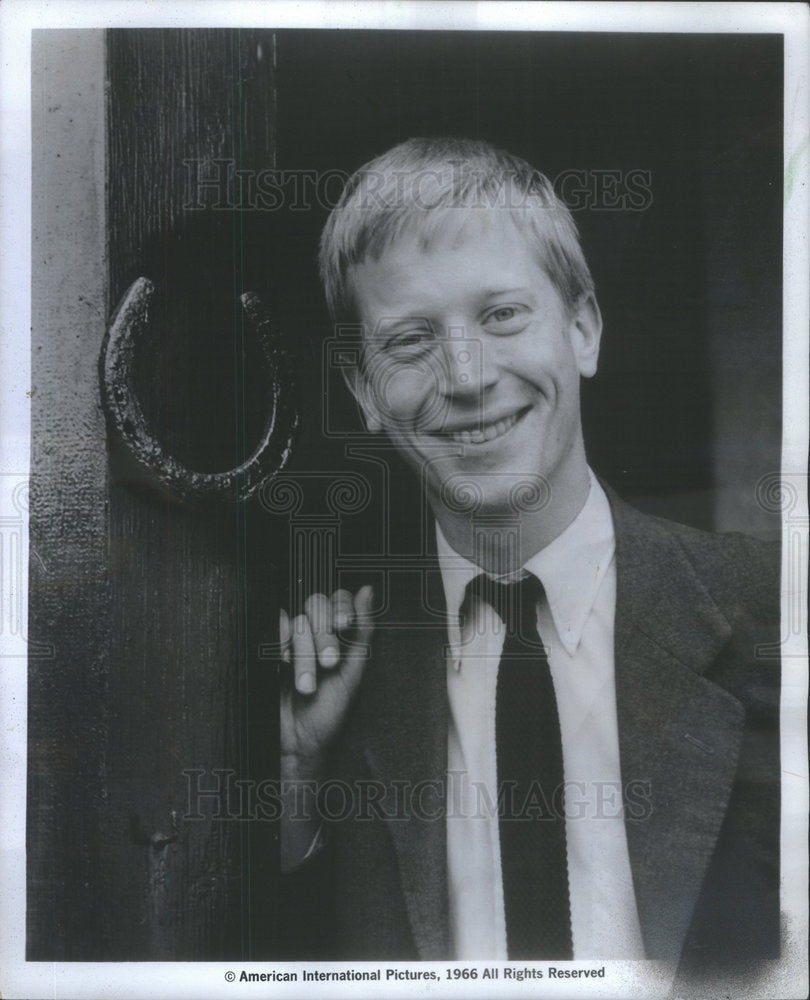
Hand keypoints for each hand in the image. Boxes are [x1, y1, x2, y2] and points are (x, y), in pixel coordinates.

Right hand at [279, 585, 373, 783]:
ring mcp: (291, 640)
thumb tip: (368, 590)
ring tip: (307, 684)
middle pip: (317, 606)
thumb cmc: (330, 714)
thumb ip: (362, 630)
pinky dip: (281, 646)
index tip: (344, 626)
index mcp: (340, 636)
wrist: (297, 744)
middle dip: (324, 637)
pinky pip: (274, 630)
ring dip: (305, 655)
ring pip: (298, 622)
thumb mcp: (354, 673)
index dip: (341, 608)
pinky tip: (284, 667)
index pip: (339, 600)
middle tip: (329, 664)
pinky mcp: (269, 649)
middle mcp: (316, 633)